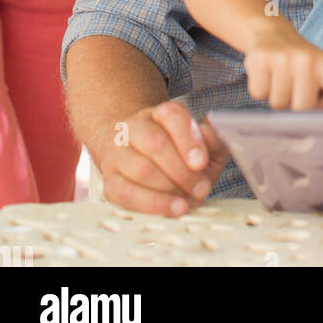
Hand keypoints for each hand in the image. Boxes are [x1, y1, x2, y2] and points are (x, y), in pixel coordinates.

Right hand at [97, 101, 228, 216]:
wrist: (140, 156)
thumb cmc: (179, 152)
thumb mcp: (202, 141)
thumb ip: (211, 138)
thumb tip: (209, 137)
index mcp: (161, 113)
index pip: (173, 116)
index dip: (188, 140)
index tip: (201, 162)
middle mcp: (136, 127)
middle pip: (155, 143)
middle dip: (181, 171)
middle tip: (201, 188)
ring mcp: (119, 153)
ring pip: (141, 169)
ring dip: (168, 189)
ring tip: (188, 201)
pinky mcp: (110, 180)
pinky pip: (127, 193)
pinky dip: (152, 204)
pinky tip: (172, 209)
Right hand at [244, 29, 322, 110]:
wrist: (272, 34)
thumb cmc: (299, 65)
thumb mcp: (320, 74)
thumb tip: (320, 127)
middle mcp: (307, 58)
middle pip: (303, 107)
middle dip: (296, 108)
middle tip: (294, 92)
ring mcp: (283, 57)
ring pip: (278, 103)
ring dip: (277, 99)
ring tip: (280, 81)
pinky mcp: (261, 58)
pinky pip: (258, 94)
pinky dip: (260, 91)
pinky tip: (266, 76)